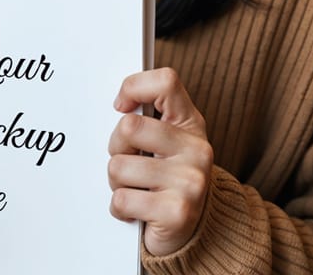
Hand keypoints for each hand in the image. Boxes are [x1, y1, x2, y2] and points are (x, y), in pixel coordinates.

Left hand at [109, 67, 212, 257]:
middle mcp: (197, 148)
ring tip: (134, 188)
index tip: (120, 106)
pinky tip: (136, 210)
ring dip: (116, 182)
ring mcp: (190, 181)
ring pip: (118, 166)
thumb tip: (118, 104)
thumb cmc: (169, 177)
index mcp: (190, 123)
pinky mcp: (177, 213)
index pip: (165, 82)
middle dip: (116, 147)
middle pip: (129, 126)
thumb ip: (148, 116)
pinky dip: (119, 208)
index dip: (134, 87)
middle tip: (127, 160)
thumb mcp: (167, 140)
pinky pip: (122, 200)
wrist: (192, 230)